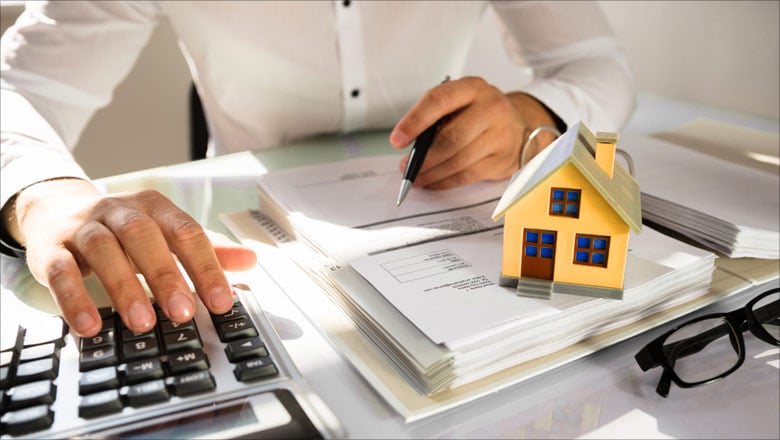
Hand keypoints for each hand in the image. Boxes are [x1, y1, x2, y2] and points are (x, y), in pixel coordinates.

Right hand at [6, 178, 256, 336]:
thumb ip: (207, 249)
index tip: (221, 302)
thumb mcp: (166, 233)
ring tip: (142, 323)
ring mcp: (84, 227)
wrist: (57, 209)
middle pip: (144, 236)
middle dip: (166, 275)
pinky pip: (60, 270)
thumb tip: (250, 260)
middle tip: (183, 313)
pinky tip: (88, 325)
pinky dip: (73, 298)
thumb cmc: (123, 229)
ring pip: (104, 250)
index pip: (186, 232)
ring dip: (123, 287)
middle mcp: (119, 211)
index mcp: (154, 207)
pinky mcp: (50, 248)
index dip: (206, 267)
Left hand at [389, 76, 558, 188]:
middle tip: (405, 166)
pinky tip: (432, 182)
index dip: (414, 121)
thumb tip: (410, 146)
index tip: (397, 140)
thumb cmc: (479, 112)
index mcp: (473, 88)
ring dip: (431, 173)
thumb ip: (437, 117)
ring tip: (415, 177)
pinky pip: (467, 176)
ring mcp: (500, 135)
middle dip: (423, 157)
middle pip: (451, 138)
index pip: (439, 100)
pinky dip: (444, 182)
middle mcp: (491, 108)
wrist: (519, 124)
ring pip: (458, 161)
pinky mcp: (502, 160)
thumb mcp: (460, 101)